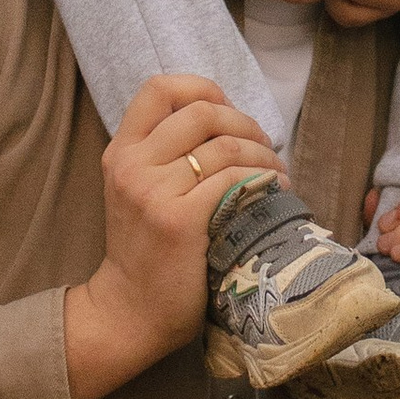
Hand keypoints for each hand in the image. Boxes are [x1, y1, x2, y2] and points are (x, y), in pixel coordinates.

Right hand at [62, 76, 284, 398]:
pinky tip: (274, 192)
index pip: (159, 88)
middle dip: (245, 122)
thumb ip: (163, 155)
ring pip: (224, 146)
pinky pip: (233, 181)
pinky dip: (262, 181)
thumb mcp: (137, 191)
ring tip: (278, 173)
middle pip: (202, 111)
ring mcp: (154, 192)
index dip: (202, 87)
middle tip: (265, 146)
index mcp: (122, 151)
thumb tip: (226, 123)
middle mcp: (133, 165)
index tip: (228, 111)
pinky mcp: (179, 220)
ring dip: (263, 155)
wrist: (129, 310)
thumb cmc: (146, 252)